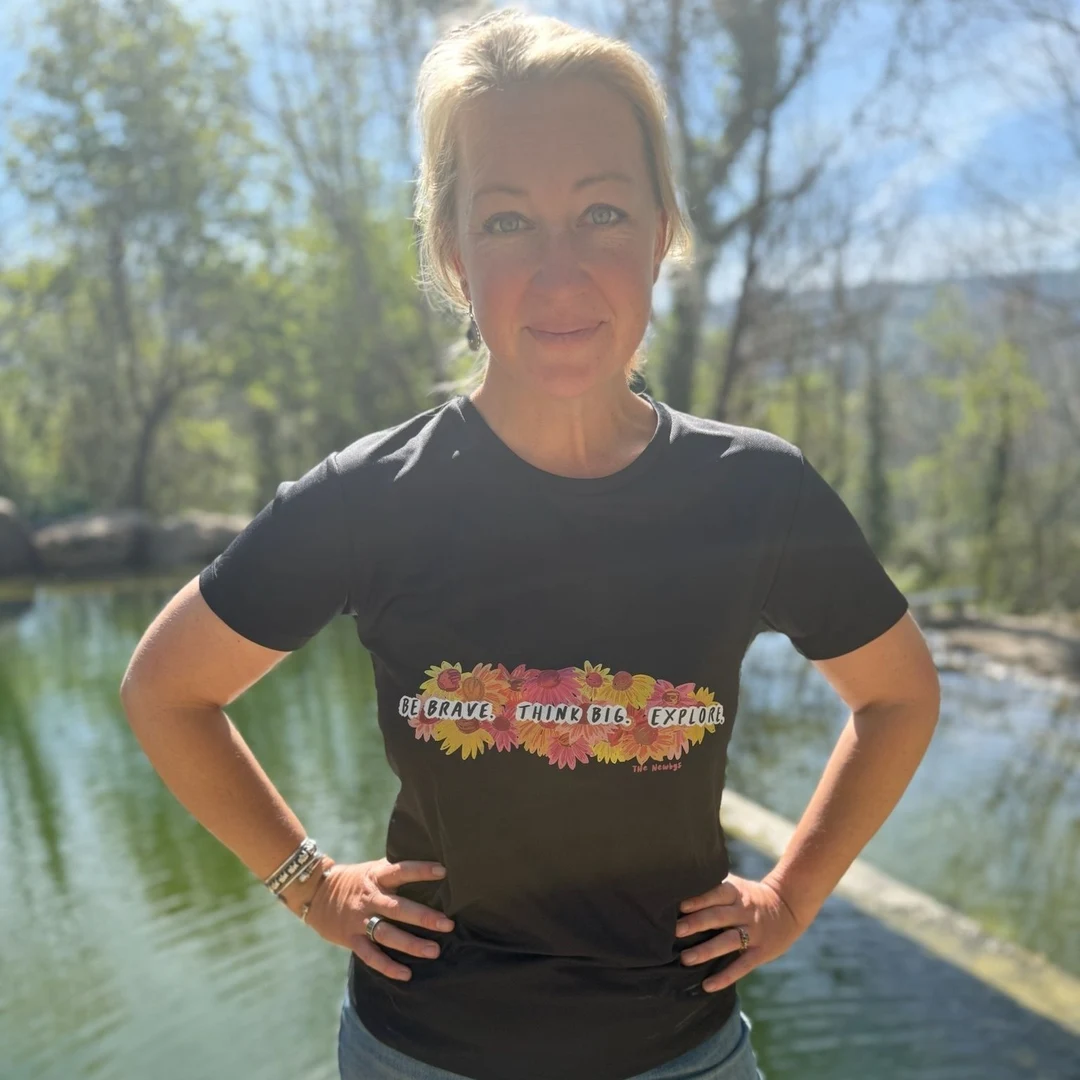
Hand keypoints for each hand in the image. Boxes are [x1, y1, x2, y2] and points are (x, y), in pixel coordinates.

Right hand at [305, 858, 454, 980]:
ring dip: (411, 944)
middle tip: (447, 924)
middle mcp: (370, 898)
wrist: (315, 893)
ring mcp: (359, 920)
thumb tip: (428, 864)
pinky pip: (370, 955)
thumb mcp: (372, 869)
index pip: (401, 870)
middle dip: (423, 917)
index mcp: (376, 877)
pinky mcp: (351, 939)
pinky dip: (388, 966)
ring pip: (387, 934)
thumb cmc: (355, 880)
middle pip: (398, 908)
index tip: (443, 872)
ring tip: (434, 951)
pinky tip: (406, 974)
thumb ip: (394, 870)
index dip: (420, 871)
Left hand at [675, 872, 808, 992]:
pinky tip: (707, 985)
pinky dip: (725, 976)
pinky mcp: (760, 952)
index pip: (716, 893)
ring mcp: (753, 932)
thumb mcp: (736, 887)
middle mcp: (743, 911)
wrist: (788, 907)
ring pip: (728, 941)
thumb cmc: (750, 897)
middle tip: (674, 931)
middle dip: (696, 923)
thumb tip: (678, 893)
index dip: (698, 899)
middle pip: (718, 916)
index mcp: (736, 893)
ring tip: (685, 959)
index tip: (678, 906)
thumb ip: (713, 889)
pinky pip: (742, 966)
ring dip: (706, 950)